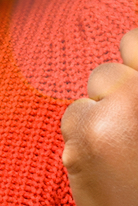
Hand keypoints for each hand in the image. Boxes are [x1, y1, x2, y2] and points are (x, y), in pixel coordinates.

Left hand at [62, 28, 137, 205]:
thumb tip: (125, 53)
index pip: (134, 39)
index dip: (134, 58)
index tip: (133, 82)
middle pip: (107, 71)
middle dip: (115, 93)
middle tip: (129, 130)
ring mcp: (118, 111)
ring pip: (89, 93)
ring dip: (99, 114)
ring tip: (125, 152)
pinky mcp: (87, 137)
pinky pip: (74, 118)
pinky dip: (84, 137)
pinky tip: (107, 167)